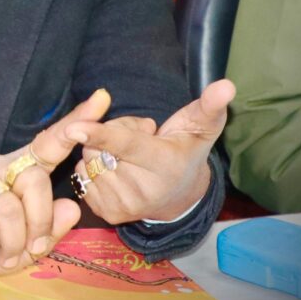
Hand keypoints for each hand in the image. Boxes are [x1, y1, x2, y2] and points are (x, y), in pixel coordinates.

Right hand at [0, 88, 111, 279]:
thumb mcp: (27, 243)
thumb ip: (51, 227)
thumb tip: (71, 207)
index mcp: (20, 170)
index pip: (50, 143)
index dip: (76, 123)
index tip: (102, 99)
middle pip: (36, 180)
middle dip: (40, 223)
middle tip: (30, 248)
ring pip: (11, 207)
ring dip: (12, 243)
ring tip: (1, 256)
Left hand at [64, 79, 235, 223]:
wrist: (179, 196)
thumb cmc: (186, 151)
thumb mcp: (200, 127)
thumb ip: (210, 105)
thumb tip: (226, 85)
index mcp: (163, 166)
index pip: (126, 145)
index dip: (101, 134)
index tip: (74, 127)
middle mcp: (142, 191)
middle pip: (100, 145)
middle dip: (112, 132)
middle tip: (138, 139)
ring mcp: (124, 206)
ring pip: (88, 158)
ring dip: (101, 150)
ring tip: (128, 157)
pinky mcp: (108, 214)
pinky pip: (82, 174)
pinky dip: (93, 166)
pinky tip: (116, 170)